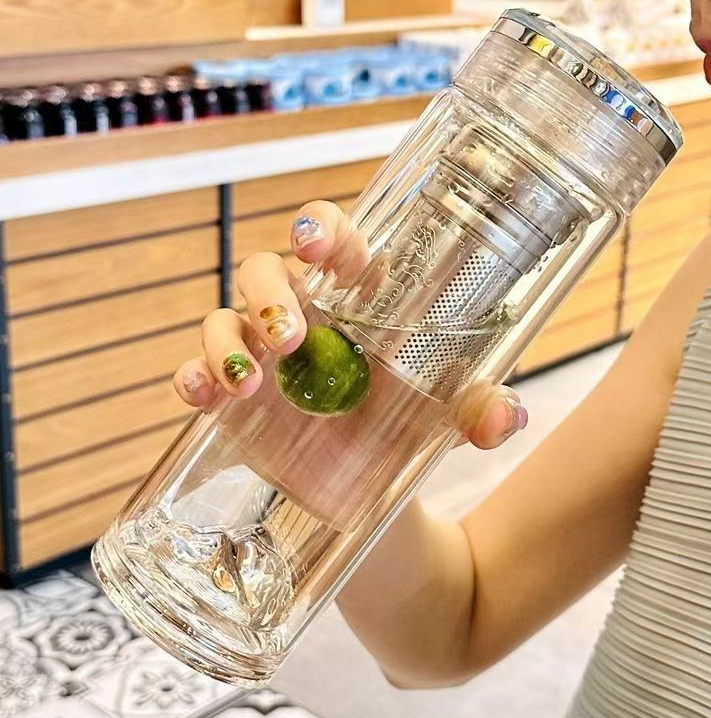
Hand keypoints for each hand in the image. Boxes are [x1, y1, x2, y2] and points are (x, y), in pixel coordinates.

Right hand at [173, 200, 527, 449]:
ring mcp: (264, 354)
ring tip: (251, 384)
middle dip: (269, 293)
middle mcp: (305, 314)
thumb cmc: (410, 424)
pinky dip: (194, 376)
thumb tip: (509, 415)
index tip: (319, 245)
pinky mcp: (235, 397)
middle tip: (292, 338)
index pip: (331, 237)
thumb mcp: (450, 415)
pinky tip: (201, 396)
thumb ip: (482, 408)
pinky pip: (199, 370)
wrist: (372, 489)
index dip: (320, 227)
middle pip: (265, 270)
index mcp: (356, 299)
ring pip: (224, 316)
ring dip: (228, 339)